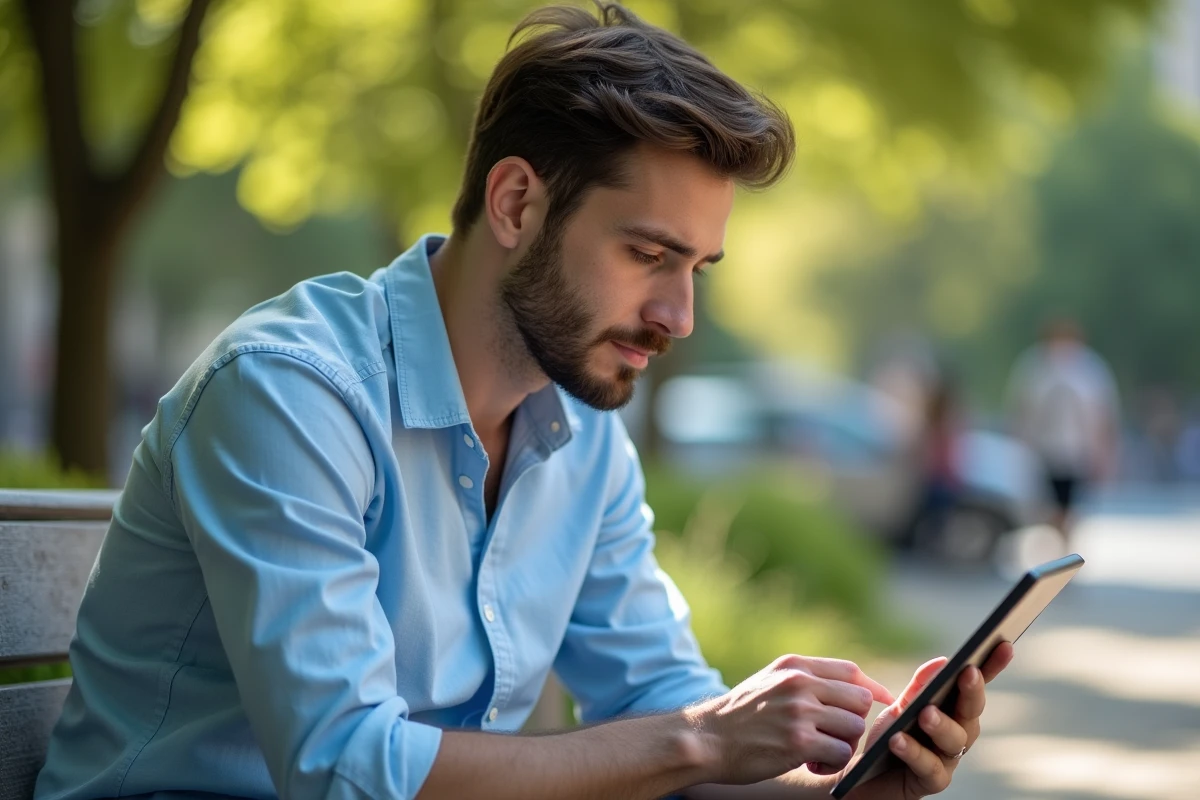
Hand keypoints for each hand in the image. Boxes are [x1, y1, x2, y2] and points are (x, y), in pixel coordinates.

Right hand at [685, 654, 894, 785]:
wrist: (705, 739)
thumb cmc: (740, 714)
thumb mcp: (769, 681)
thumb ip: (805, 678)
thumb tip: (850, 685)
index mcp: (794, 666)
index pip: (850, 670)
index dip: (871, 687)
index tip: (882, 702)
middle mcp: (799, 683)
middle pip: (859, 698)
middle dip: (854, 720)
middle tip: (835, 736)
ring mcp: (800, 712)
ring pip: (854, 727)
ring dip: (844, 744)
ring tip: (821, 752)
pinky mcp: (799, 742)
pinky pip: (841, 753)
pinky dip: (833, 762)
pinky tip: (812, 763)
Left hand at [844, 642, 1014, 799]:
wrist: (867, 777)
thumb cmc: (891, 738)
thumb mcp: (902, 706)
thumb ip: (921, 686)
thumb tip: (943, 661)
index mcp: (955, 711)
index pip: (976, 686)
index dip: (992, 666)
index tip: (1003, 643)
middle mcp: (959, 734)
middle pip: (971, 711)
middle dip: (971, 691)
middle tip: (967, 672)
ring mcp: (949, 759)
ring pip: (954, 740)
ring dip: (941, 724)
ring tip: (925, 712)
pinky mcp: (933, 782)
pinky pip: (928, 766)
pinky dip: (913, 751)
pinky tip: (898, 739)